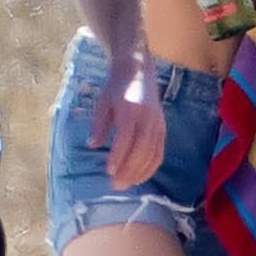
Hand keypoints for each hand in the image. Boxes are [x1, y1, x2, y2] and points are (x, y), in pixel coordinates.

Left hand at [90, 52, 165, 189]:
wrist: (137, 70)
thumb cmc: (116, 88)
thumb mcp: (102, 103)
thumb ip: (98, 125)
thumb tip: (92, 146)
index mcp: (131, 109)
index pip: (126, 137)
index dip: (118, 156)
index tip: (108, 171)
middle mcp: (148, 117)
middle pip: (141, 149)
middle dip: (128, 170)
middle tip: (115, 185)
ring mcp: (158, 124)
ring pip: (152, 154)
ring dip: (139, 172)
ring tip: (125, 184)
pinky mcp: (163, 128)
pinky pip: (159, 152)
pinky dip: (150, 167)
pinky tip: (139, 177)